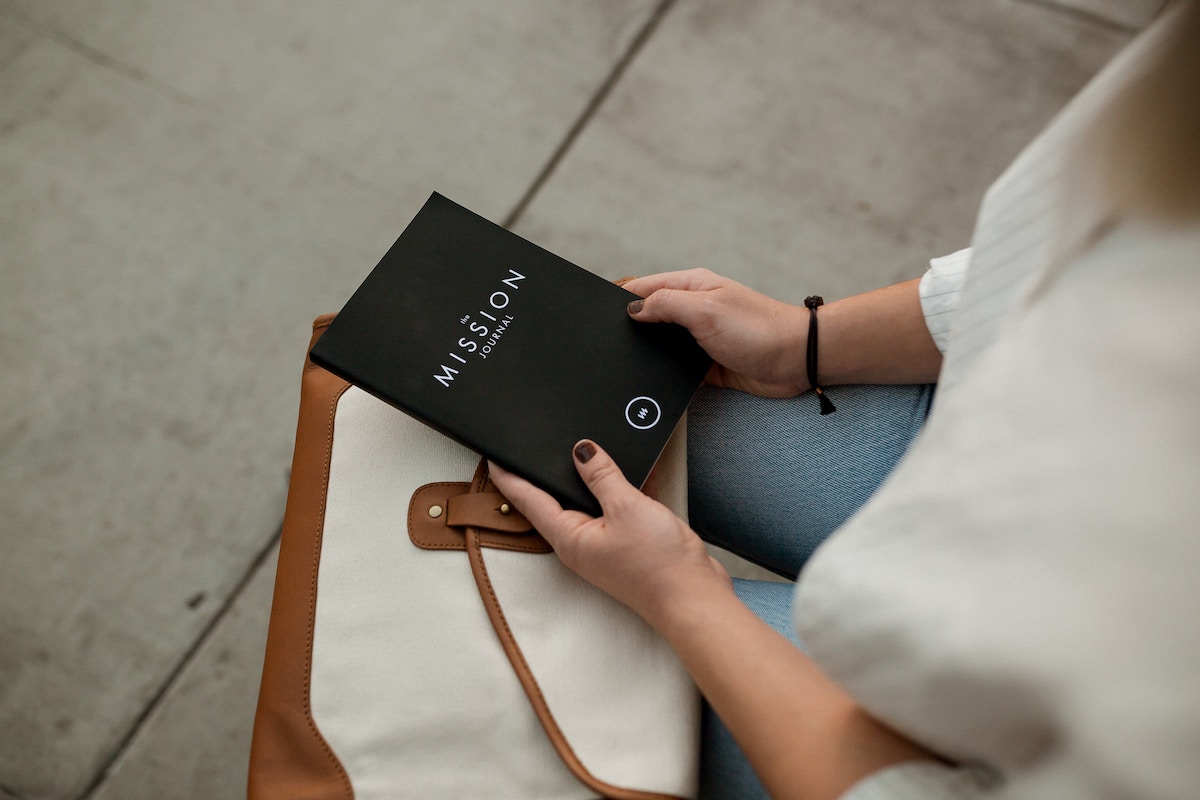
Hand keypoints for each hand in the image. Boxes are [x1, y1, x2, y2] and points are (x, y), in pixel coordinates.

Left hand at [488, 440, 731, 631]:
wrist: (694, 598)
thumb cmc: (658, 565)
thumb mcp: (627, 507)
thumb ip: (602, 476)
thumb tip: (581, 450)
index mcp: (569, 537)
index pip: (529, 500)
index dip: (509, 476)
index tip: (492, 455)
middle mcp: (580, 543)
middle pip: (553, 501)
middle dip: (541, 474)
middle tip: (527, 446)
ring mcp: (603, 545)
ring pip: (585, 503)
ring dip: (583, 479)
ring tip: (576, 452)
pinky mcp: (625, 543)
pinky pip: (612, 508)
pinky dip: (615, 489)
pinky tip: (626, 470)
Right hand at [623, 269, 810, 397]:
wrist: (795, 362)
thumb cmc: (758, 329)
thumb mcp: (705, 310)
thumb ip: (665, 305)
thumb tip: (632, 309)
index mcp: (690, 287)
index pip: (643, 287)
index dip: (619, 298)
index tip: (596, 313)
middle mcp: (692, 309)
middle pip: (648, 316)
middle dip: (629, 328)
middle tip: (606, 343)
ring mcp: (698, 337)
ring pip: (659, 344)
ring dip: (647, 353)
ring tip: (625, 363)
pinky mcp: (704, 364)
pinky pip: (674, 368)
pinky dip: (663, 374)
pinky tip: (650, 382)